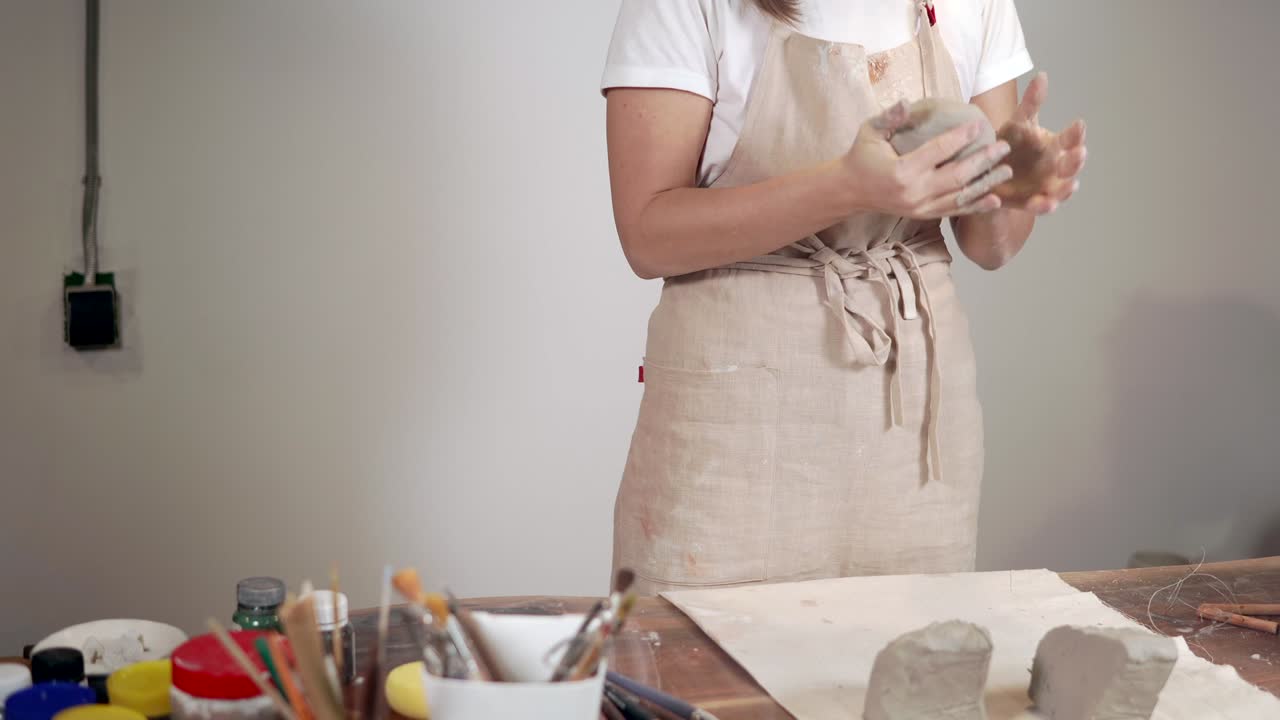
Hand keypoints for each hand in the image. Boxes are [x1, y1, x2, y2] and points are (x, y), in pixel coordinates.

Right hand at [841, 99, 1012, 219]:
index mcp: (902, 171)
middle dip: (983, 161)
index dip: (960, 137)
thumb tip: (906, 102)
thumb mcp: (869, 131)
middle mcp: (914, 192)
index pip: (938, 151)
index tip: (979, 125)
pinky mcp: (923, 215)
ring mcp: (920, 207)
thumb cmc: (861, 156)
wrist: (849, 190)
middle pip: (957, 175)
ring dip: (985, 184)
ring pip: (960, 196)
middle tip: (1003, 147)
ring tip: (1006, 171)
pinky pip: (953, 211)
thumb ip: (889, 117)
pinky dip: (975, 206)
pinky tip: (994, 200)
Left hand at [993, 73, 1086, 213]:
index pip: (1070, 138)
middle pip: (1071, 165)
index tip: (1078, 124)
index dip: (1076, 133)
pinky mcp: (1029, 203)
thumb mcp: (1019, 123)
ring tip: (1071, 186)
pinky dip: (1042, 206)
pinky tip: (1043, 204)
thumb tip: (1042, 76)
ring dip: (1067, 188)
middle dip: (1076, 160)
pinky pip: (1038, 207)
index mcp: (1055, 146)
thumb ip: (1031, 103)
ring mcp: (1045, 187)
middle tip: (1080, 153)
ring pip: (1061, 190)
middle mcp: (1055, 168)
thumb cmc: (1011, 145)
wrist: (989, 171)